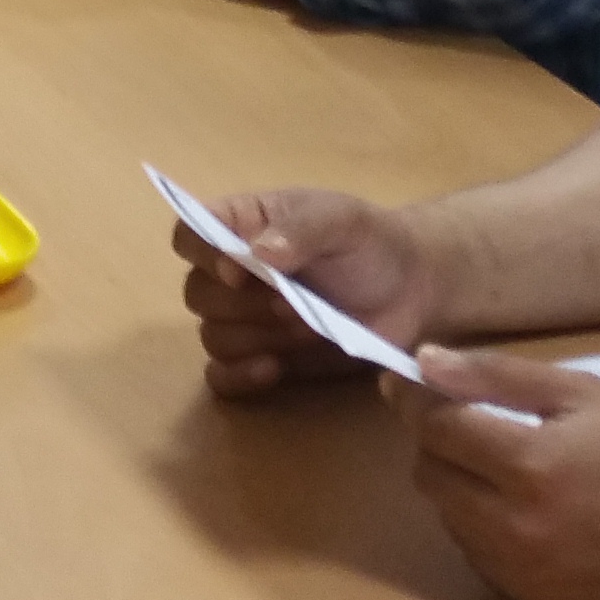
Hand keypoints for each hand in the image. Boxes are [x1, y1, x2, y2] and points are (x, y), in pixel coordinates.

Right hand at [174, 185, 442, 397]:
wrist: (410, 291)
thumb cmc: (370, 245)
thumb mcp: (344, 221)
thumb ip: (303, 230)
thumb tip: (258, 253)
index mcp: (242, 225)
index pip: (189, 233)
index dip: (202, 254)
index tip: (238, 271)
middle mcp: (232, 272)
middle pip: (196, 293)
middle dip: (244, 305)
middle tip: (293, 303)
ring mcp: (245, 319)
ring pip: (211, 337)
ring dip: (254, 338)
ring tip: (305, 328)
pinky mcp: (260, 358)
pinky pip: (221, 376)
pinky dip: (238, 377)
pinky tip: (274, 369)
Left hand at [395, 347, 599, 599]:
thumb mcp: (583, 394)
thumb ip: (499, 375)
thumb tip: (425, 361)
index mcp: (531, 464)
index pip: (436, 428)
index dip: (411, 400)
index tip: (399, 383)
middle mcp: (516, 525)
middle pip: (429, 474)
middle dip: (437, 443)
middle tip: (469, 425)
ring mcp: (520, 571)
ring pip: (447, 516)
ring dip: (459, 486)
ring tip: (508, 470)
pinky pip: (475, 555)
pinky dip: (482, 527)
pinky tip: (524, 511)